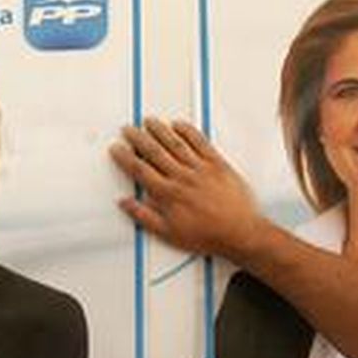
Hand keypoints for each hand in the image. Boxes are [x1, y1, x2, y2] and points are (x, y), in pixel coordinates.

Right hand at [109, 118, 270, 263]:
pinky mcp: (217, 164)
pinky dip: (188, 131)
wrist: (239, 232)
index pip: (141, 170)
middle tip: (128, 129)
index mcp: (169, 194)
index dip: (126, 157)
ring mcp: (200, 168)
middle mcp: (182, 177)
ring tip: (149, 122)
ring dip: (160, 130)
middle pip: (154, 152)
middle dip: (138, 138)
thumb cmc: (207, 235)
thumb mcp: (169, 234)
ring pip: (175, 143)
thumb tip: (126, 204)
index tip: (117, 149)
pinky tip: (179, 124)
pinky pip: (200, 142)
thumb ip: (144, 217)